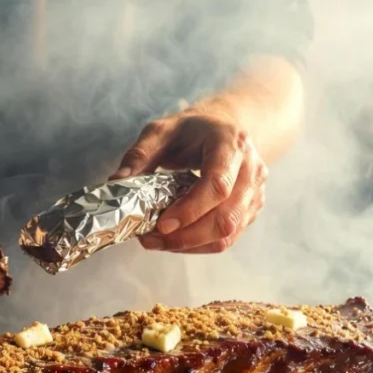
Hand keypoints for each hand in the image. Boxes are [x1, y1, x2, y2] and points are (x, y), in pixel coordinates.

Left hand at [111, 108, 266, 252]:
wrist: (225, 127)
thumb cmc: (192, 130)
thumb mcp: (162, 131)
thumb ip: (139, 154)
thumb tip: (116, 182)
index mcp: (230, 143)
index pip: (218, 184)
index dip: (190, 209)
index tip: (161, 224)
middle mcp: (250, 169)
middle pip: (226, 217)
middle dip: (186, 236)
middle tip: (151, 239)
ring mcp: (255, 191)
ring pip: (229, 233)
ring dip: (191, 245)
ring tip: (158, 241)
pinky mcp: (251, 209)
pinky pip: (229, 238)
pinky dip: (199, 245)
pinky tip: (176, 240)